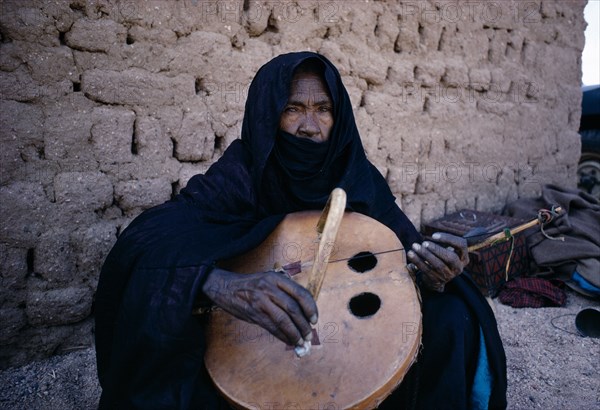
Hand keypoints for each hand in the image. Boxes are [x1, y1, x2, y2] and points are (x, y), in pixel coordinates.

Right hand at [202, 268, 317, 345]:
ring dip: (294, 333)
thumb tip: (304, 313)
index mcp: (277, 278)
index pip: (300, 293)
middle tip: (309, 334)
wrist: (226, 287)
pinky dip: (282, 336)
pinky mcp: (253, 313)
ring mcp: (261, 301)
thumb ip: (285, 292)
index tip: (314, 319)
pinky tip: (288, 341)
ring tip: (301, 341)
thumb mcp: (270, 280)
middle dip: (304, 324)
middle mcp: (270, 288)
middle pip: (293, 309)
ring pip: (283, 320)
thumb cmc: (252, 285)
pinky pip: (271, 327)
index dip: (311, 308)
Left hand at [406, 232, 468, 291]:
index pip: (462, 245)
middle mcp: (458, 267)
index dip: (448, 238)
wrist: (437, 279)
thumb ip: (445, 242)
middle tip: (424, 243)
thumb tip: (434, 236)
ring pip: (438, 265)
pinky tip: (411, 254)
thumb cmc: (442, 259)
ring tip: (415, 246)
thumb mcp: (448, 251)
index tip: (433, 235)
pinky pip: (427, 270)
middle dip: (437, 249)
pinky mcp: (437, 280)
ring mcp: (448, 275)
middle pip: (451, 257)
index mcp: (463, 258)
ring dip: (425, 254)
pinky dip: (418, 261)